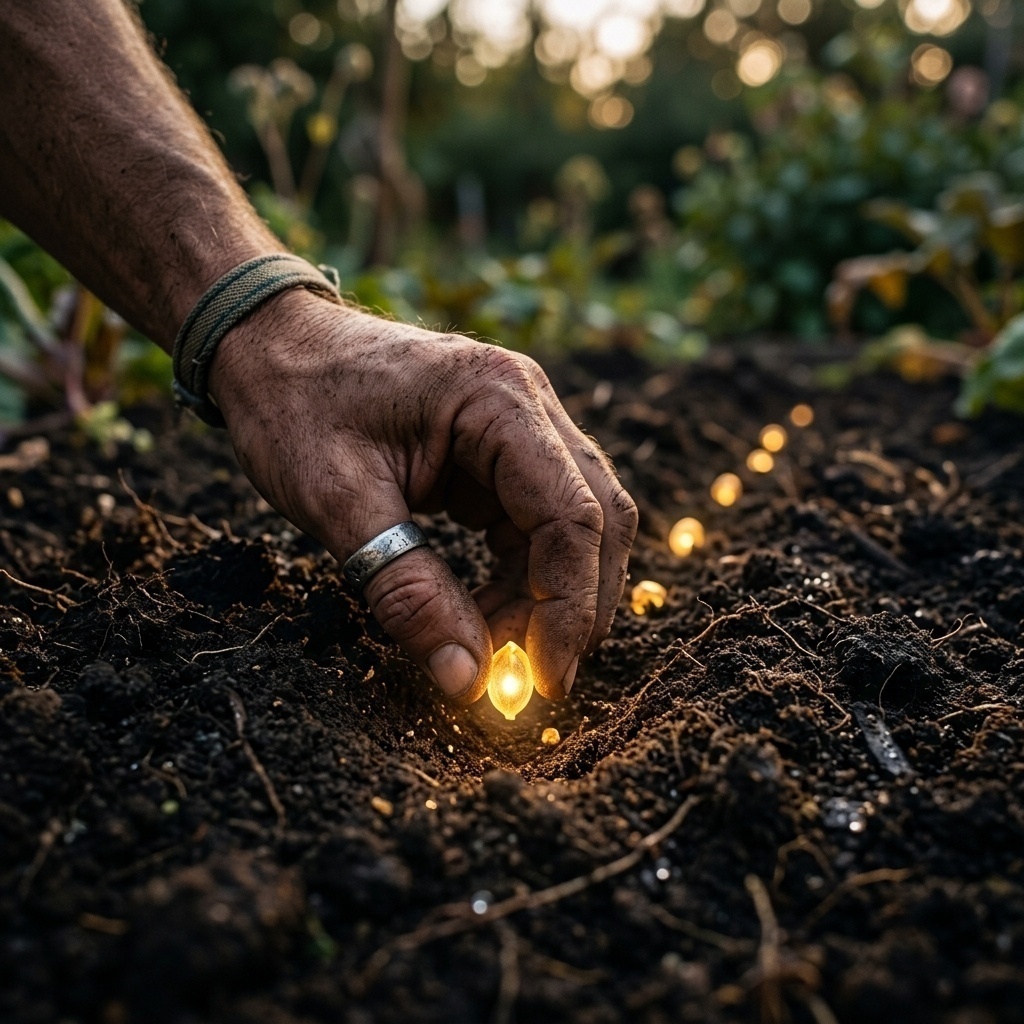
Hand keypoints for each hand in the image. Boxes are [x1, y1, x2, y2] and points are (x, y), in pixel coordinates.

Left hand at [208, 289, 637, 702]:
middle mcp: (528, 406)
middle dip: (572, 606)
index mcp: (498, 400)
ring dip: (545, 598)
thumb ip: (407, 590)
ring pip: (572, 527)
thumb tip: (466, 680)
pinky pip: (534, 524)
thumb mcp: (338, 502)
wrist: (269, 345)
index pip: (571, 514)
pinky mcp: (500, 452)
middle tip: (530, 680)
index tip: (543, 681)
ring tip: (491, 651)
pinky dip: (519, 578)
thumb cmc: (294, 404)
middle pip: (594, 519)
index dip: (569, 605)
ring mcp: (519, 426)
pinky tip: (482, 614)